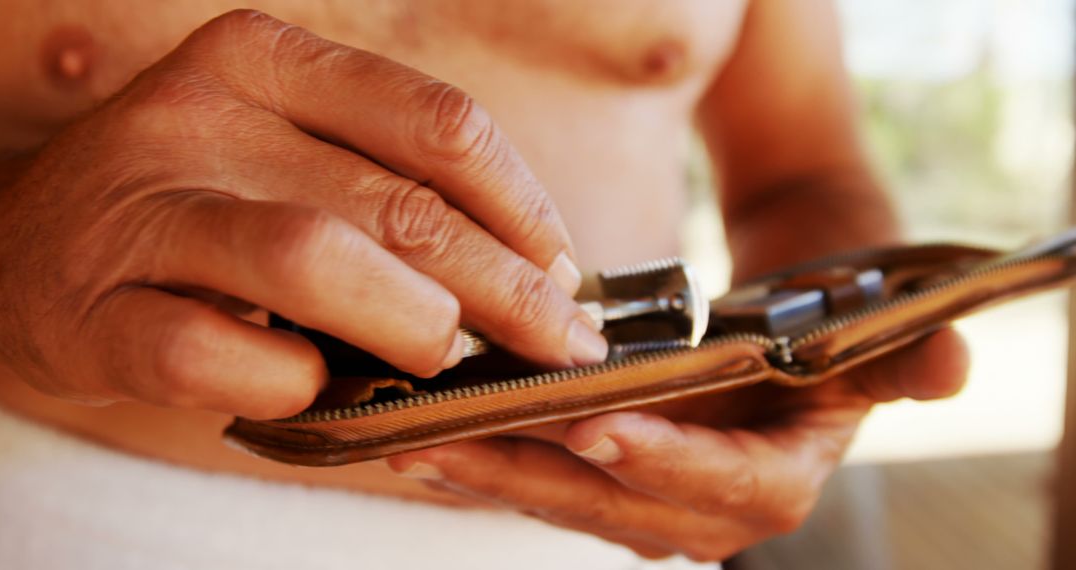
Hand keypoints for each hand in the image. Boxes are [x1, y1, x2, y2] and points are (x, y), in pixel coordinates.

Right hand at [0, 10, 606, 419]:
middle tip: (556, 344)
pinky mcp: (97, 313)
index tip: (564, 270)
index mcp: (264, 60)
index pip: (437, 125)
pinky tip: (316, 390)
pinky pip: (218, 357)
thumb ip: (385, 188)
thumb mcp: (283, 153)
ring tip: (450, 365)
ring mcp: (142, 211)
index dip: (523, 207)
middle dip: (503, 289)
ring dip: (409, 327)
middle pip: (397, 204)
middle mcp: (200, 117)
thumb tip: (530, 272)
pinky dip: (290, 385)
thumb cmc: (190, 206)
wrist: (22, 250)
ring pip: (312, 261)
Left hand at [387, 328, 968, 560]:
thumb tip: (953, 364)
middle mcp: (707, 508)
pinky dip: (491, 455)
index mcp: (776, 482)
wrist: (794, 313)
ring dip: (491, 472)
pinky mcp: (608, 476)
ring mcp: (650, 497)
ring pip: (563, 497)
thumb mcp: (874, 334)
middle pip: (614, 503)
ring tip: (415, 438)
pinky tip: (430, 429)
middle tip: (453, 438)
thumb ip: (906, 359)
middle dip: (534, 476)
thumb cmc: (831, 314)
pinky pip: (545, 475)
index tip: (595, 427)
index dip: (662, 462)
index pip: (719, 485)